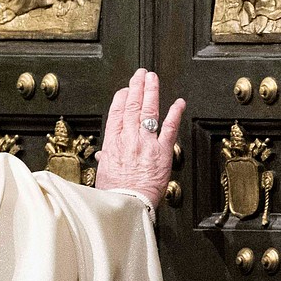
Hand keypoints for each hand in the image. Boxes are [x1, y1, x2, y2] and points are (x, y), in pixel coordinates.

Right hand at [94, 68, 184, 206]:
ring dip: (151, 91)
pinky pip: (169, 128)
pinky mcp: (162, 152)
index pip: (116, 113)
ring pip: (148, 111)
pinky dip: (175, 113)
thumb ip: (105, 161)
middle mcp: (128, 139)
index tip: (125, 90)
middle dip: (136, 87)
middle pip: (132, 106)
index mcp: (112, 144)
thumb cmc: (113, 195)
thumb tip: (101, 157)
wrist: (126, 206)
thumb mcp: (103, 175)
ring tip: (152, 78)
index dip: (121, 98)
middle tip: (140, 74)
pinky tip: (178, 102)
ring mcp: (145, 143)